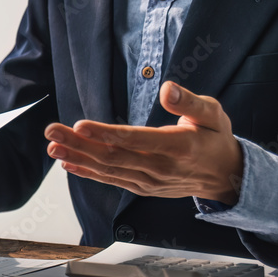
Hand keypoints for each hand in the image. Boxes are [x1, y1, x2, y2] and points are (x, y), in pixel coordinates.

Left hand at [44, 81, 243, 204]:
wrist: (225, 176)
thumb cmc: (215, 138)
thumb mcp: (213, 114)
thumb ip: (189, 102)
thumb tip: (167, 88)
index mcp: (179, 147)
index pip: (137, 140)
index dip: (107, 134)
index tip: (80, 125)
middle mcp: (161, 168)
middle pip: (114, 156)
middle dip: (79, 143)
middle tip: (52, 131)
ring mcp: (149, 181)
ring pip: (108, 170)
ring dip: (77, 158)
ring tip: (52, 146)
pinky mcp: (142, 188)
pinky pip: (111, 180)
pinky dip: (88, 173)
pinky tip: (67, 163)